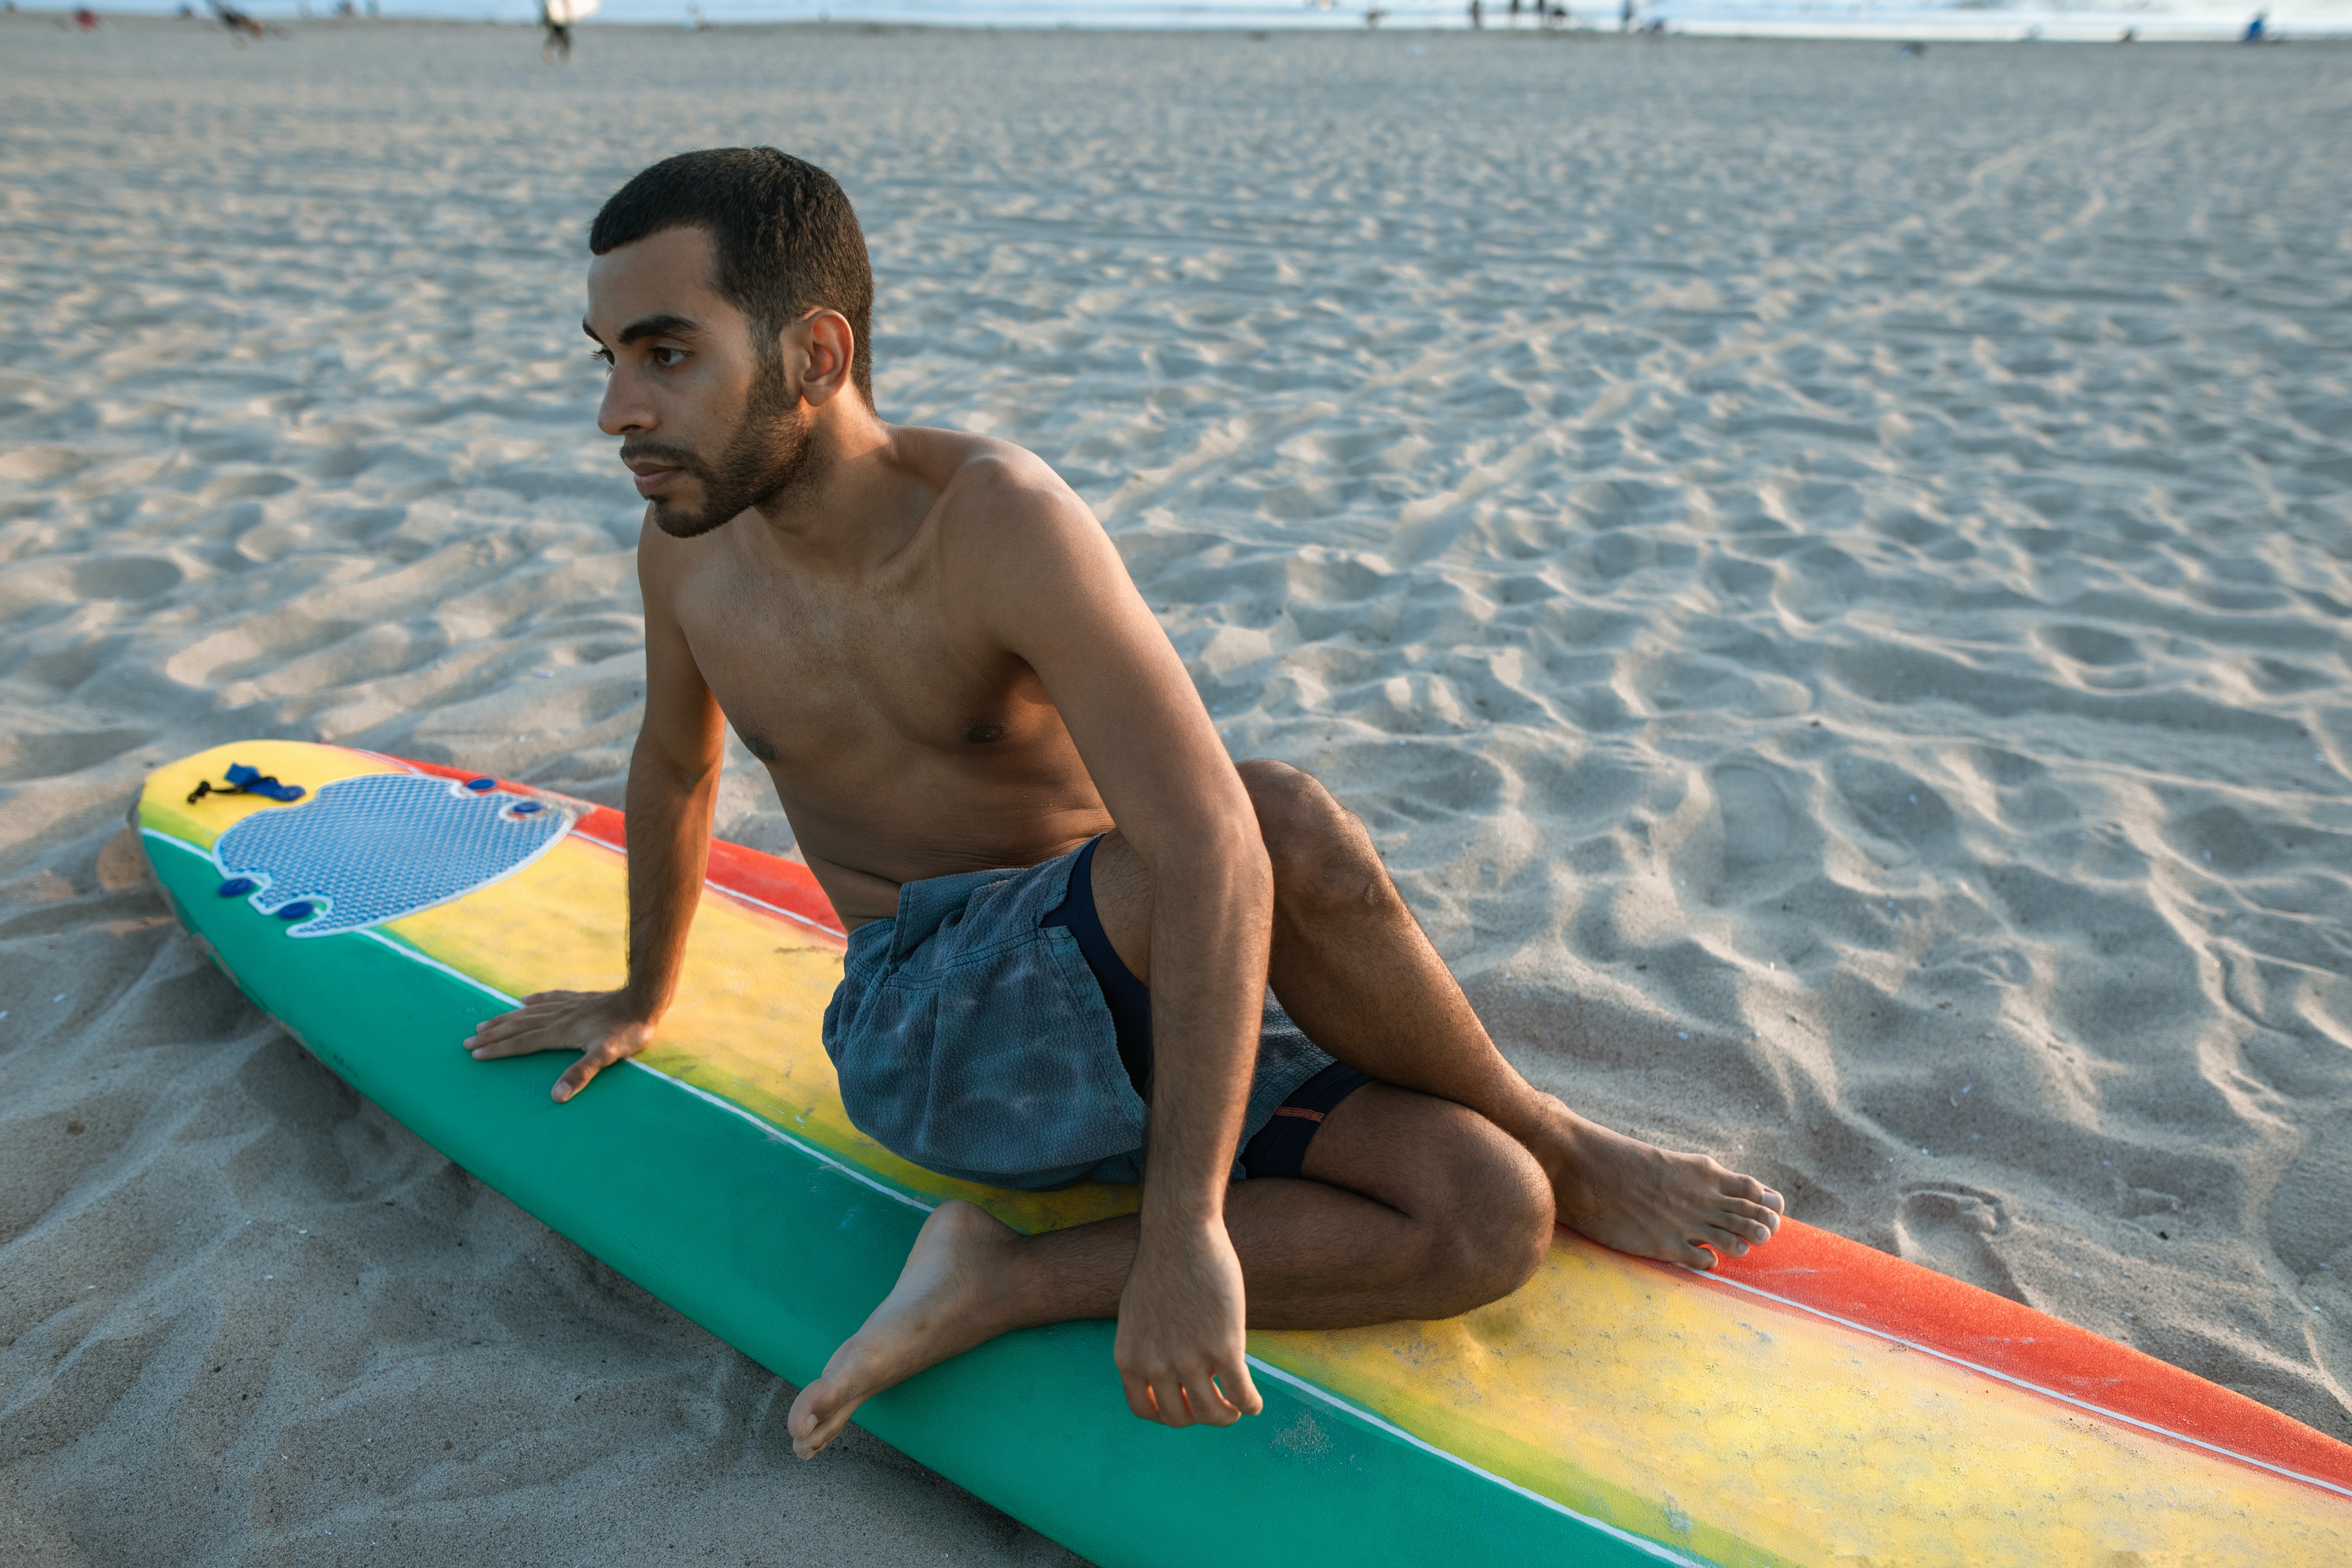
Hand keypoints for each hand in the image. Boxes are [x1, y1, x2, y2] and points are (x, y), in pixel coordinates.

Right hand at [462, 989, 655, 1102]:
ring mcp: (568, 1006)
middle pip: (518, 1026)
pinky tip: (525, 999)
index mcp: (560, 1032)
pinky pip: (550, 998)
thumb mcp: (607, 1056)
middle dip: (492, 1034)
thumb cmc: (628, 1030)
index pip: (521, 1043)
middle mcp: (559, 1017)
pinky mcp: (580, 999)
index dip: (498, 1049)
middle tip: (467, 1040)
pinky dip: (534, 1000)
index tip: (475, 1054)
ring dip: (506, 1018)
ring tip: (485, 1022)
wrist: (644, 999)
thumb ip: (582, 1074)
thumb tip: (557, 1096)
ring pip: (529, 1012)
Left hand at [1112, 1220, 1261, 1429]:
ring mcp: (1189, 1359)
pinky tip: (1254, 1402)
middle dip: (1199, 1415)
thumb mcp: (1138, 1315)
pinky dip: (1251, 1405)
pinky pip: (1242, 1396)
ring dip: (1227, 1416)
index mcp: (1129, 1358)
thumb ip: (1147, 1347)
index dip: (1167, 1413)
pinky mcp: (1224, 1349)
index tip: (1184, 1406)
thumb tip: (1169, 1374)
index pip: (1144, 1409)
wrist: (1180, 1232)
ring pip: (1213, 1413)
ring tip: (1236, 1407)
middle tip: (1216, 1403)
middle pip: (1180, 1417)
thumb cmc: (1163, 1265)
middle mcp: (1155, 1365)